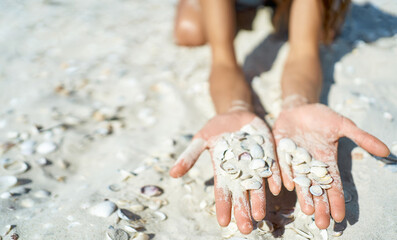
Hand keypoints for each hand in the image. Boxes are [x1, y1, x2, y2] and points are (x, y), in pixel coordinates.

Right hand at [169, 110, 281, 233]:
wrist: (236, 114)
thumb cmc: (216, 129)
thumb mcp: (201, 140)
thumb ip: (190, 156)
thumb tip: (172, 174)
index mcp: (223, 170)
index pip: (222, 192)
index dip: (223, 206)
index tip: (223, 222)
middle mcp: (240, 172)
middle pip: (242, 194)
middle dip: (243, 211)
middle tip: (246, 229)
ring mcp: (255, 163)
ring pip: (258, 186)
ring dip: (259, 200)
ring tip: (260, 215)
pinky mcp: (268, 153)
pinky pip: (272, 167)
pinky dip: (274, 178)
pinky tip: (276, 188)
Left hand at [273, 103, 389, 228]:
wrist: (299, 107)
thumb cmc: (322, 117)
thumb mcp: (343, 125)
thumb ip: (362, 137)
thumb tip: (386, 150)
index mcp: (326, 161)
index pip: (333, 184)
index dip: (336, 200)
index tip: (339, 216)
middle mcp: (310, 164)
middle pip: (316, 188)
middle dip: (320, 206)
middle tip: (323, 224)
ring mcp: (294, 159)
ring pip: (299, 181)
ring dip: (303, 196)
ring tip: (308, 212)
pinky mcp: (280, 151)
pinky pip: (282, 165)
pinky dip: (284, 175)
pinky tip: (286, 186)